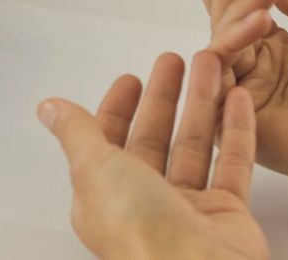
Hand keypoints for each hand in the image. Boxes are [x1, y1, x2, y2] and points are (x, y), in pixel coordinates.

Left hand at [40, 52, 267, 259]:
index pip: (109, 141)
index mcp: (105, 197)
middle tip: (174, 60)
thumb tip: (48, 108)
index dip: (118, 108)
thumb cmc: (139, 229)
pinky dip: (237, 131)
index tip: (131, 78)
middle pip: (154, 138)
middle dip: (163, 97)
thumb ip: (76, 133)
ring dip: (202, 103)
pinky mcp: (228, 215)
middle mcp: (145, 204)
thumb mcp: (94, 169)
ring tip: (211, 65)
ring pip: (195, 145)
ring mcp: (188, 210)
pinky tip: (239, 99)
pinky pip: (233, 164)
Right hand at [172, 0, 287, 246]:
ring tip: (265, 3)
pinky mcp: (229, 115)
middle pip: (222, 11)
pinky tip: (257, 22)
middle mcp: (256, 69)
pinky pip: (217, 67)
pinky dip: (233, 40)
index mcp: (281, 52)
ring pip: (221, 34)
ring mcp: (241, 91)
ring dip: (239, 7)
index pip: (243, 3)